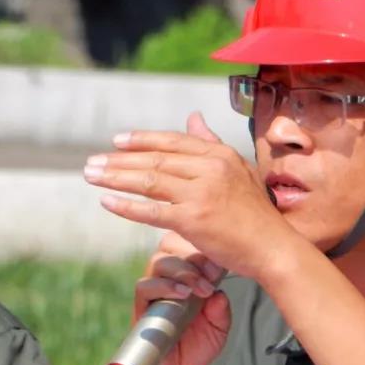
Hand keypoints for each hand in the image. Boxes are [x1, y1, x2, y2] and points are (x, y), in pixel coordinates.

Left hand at [84, 113, 296, 280]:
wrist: (273, 248)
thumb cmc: (256, 214)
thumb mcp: (239, 170)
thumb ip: (212, 144)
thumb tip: (193, 117)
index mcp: (220, 155)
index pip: (173, 141)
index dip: (141, 140)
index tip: (116, 141)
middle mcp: (209, 169)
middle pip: (155, 159)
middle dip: (119, 159)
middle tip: (92, 162)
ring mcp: (200, 194)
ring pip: (148, 180)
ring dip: (115, 178)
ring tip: (91, 176)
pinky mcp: (193, 220)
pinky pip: (151, 210)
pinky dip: (126, 206)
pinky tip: (107, 202)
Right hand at [135, 232, 230, 364]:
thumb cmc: (195, 345)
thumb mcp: (218, 327)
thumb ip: (220, 309)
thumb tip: (219, 293)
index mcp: (188, 275)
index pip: (189, 243)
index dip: (204, 247)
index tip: (223, 262)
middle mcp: (169, 277)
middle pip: (172, 245)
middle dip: (195, 256)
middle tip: (211, 274)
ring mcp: (153, 290)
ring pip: (159, 262)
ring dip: (183, 272)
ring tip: (200, 289)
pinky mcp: (141, 306)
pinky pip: (145, 286)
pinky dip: (164, 287)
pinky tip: (183, 295)